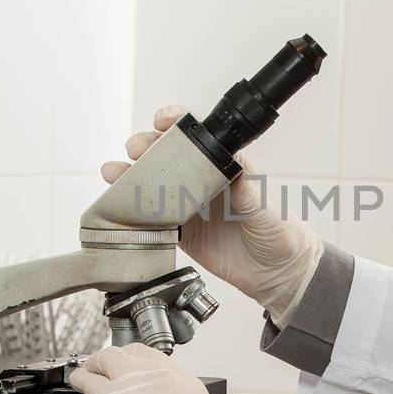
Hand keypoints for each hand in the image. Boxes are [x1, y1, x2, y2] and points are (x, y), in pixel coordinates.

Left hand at [71, 343, 230, 393]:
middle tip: (107, 369)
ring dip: (95, 365)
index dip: (139, 364)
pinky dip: (78, 378)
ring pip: (107, 358)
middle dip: (117, 359)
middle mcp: (157, 375)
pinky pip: (87, 379)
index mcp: (181, 381)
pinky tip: (75, 382)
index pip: (155, 359)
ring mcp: (132, 383)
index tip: (132, 372)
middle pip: (130, 352)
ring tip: (86, 373)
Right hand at [103, 105, 322, 326]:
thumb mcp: (265, 207)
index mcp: (224, 167)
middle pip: (167, 156)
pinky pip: (151, 219)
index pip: (197, 136)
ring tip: (114, 173)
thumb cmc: (279, 232)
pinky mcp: (180, 233)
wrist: (277, 273)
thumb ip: (248, 189)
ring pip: (152, 184)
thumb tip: (235, 165)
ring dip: (130, 176)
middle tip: (134, 150)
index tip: (162, 120)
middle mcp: (202, 182)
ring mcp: (188, 206)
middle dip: (146, 147)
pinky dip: (132, 212)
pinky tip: (118, 207)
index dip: (176, 123)